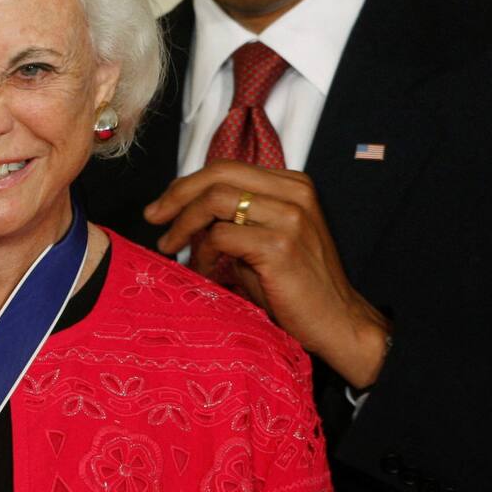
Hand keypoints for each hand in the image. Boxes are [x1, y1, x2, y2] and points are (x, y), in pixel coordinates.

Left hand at [145, 160, 391, 388]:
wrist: (338, 323)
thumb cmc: (297, 287)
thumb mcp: (265, 240)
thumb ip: (235, 220)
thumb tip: (185, 215)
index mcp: (292, 185)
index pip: (228, 168)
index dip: (188, 183)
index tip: (163, 206)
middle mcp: (294, 192)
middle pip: (219, 174)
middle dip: (177, 194)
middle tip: (153, 217)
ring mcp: (290, 216)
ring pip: (216, 199)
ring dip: (184, 223)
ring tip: (171, 247)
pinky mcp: (280, 245)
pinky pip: (221, 236)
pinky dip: (203, 254)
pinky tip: (205, 272)